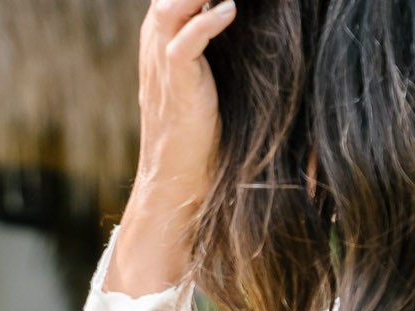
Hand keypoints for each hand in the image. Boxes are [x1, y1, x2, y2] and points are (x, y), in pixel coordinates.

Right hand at [107, 0, 239, 296]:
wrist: (176, 187)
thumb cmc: (200, 142)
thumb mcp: (211, 87)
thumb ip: (220, 55)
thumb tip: (257, 36)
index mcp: (164, 46)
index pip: (176, 0)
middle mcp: (157, 50)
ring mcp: (161, 67)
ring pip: (170, 8)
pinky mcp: (174, 86)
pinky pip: (182, 42)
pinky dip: (205, 22)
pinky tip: (229, 10)